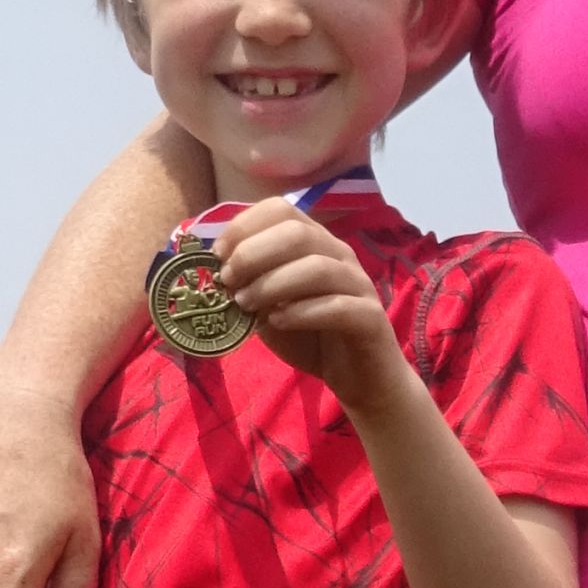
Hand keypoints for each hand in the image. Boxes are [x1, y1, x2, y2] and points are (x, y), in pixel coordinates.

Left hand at [210, 198, 405, 405]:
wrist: (359, 378)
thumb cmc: (311, 337)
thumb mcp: (270, 308)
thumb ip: (250, 288)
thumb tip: (218, 273)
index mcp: (315, 243)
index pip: (281, 210)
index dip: (244, 226)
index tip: (218, 255)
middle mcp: (339, 255)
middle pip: (297, 233)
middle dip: (253, 254)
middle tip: (229, 282)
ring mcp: (358, 284)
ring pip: (317, 268)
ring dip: (272, 284)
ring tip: (247, 305)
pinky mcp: (370, 318)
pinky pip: (337, 306)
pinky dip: (301, 312)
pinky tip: (278, 322)